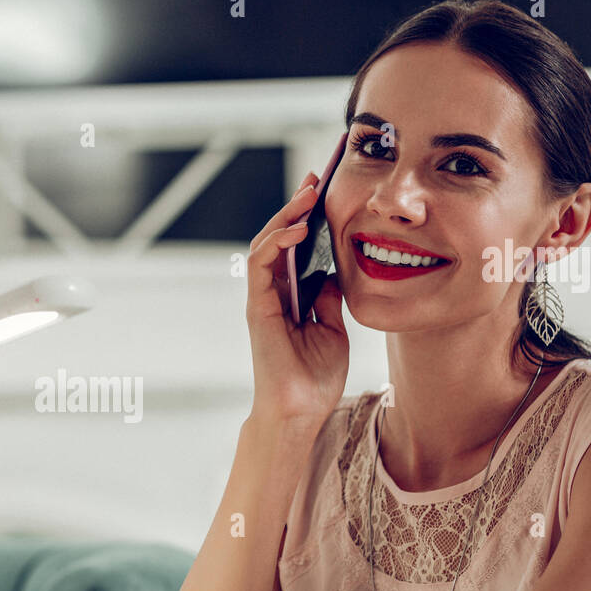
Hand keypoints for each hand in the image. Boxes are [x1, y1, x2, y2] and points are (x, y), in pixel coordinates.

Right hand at [245, 172, 349, 428]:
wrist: (301, 410)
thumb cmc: (315, 378)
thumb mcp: (333, 329)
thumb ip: (328, 299)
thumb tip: (334, 270)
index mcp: (290, 298)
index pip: (295, 248)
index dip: (307, 218)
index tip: (324, 192)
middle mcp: (273, 294)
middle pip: (279, 239)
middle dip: (296, 207)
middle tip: (315, 179)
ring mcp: (262, 300)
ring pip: (266, 245)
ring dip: (285, 216)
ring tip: (306, 194)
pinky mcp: (257, 308)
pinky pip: (261, 265)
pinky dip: (276, 242)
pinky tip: (296, 228)